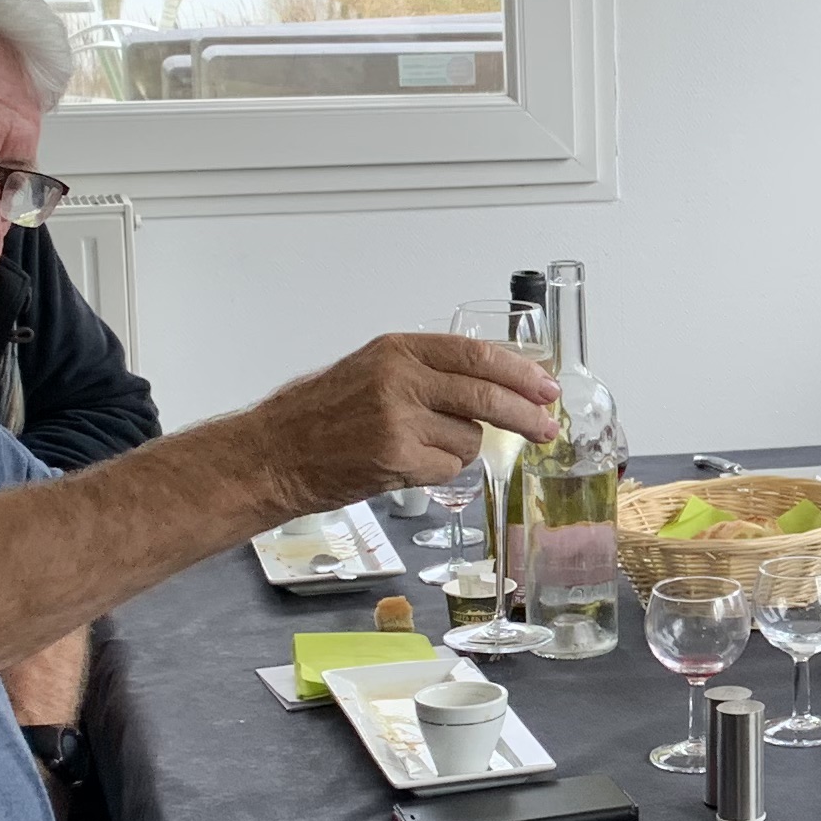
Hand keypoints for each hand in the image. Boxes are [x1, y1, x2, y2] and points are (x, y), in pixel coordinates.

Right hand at [245, 332, 558, 512]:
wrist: (274, 453)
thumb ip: (427, 372)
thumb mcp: (372, 370)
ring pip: (468, 438)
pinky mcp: (396, 458)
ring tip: (419, 448)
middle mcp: (401, 379)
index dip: (519, 372)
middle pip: (485, 395)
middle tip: (546, 428)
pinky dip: (438, 471)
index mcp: (398, 349)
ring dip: (459, 448)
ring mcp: (399, 419)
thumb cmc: (318, 415)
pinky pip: (448, 467)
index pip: (477, 354)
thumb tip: (492, 383)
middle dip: (525, 414)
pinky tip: (406, 466)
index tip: (544, 386)